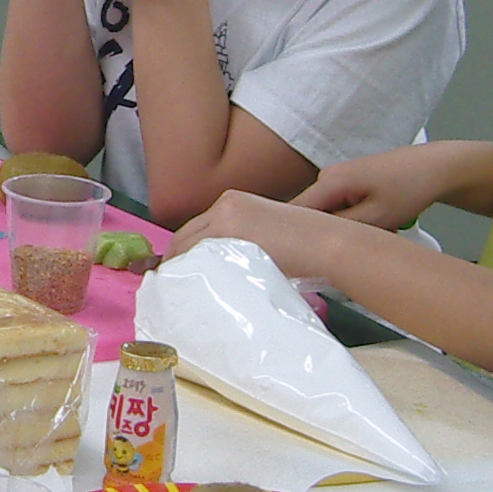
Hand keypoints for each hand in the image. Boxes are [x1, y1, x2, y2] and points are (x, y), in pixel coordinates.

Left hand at [167, 187, 344, 272]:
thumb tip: (222, 266)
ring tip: (175, 290)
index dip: (184, 250)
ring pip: (185, 245)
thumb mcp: (266, 235)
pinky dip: (186, 271)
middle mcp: (224, 204)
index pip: (197, 227)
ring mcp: (223, 217)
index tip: (177, 268)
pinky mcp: (226, 234)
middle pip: (185, 235)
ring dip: (178, 267)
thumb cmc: (305, 246)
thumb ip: (242, 242)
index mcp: (234, 201)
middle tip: (169, 284)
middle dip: (174, 260)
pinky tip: (186, 287)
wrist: (323, 243)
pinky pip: (195, 255)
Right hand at [296, 147, 456, 230]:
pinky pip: (339, 208)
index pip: (293, 214)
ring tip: (376, 228)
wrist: (435, 168)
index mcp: (330, 181)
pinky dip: (355, 219)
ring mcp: (337, 178)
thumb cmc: (411, 187)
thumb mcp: (376, 218)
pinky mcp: (348, 183)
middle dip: (329, 234)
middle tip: (357, 243)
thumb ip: (340, 230)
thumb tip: (315, 241)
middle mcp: (327, 176)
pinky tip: (378, 221)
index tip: (303, 257)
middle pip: (311, 216)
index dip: (295, 237)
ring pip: (327, 215)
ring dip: (346, 228)